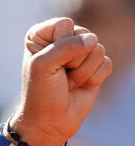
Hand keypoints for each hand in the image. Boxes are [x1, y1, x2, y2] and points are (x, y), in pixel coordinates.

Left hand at [11, 17, 112, 145]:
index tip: (48, 63)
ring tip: (68, 82)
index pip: (64, 24)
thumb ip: (65, 47)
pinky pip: (106, 63)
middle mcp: (62, 40)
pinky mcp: (95, 67)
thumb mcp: (43, 66)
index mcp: (42, 35)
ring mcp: (80, 53)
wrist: (50, 121)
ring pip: (98, 49)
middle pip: (84, 34)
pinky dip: (94, 78)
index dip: (60, 45)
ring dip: (83, 72)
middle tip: (60, 76)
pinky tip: (80, 86)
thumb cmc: (40, 93)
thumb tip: (93, 39)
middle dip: (74, 60)